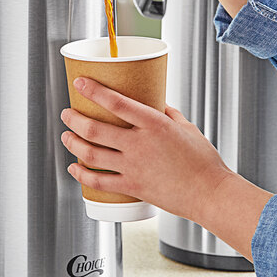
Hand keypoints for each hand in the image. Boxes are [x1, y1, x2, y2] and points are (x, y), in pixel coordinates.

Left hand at [60, 76, 230, 223]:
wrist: (210, 193)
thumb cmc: (203, 161)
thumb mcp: (186, 127)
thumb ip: (167, 113)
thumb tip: (156, 103)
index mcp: (154, 124)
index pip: (116, 102)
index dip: (93, 91)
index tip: (80, 82)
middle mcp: (139, 144)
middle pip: (95, 129)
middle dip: (74, 118)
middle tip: (67, 113)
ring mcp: (133, 167)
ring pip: (91, 153)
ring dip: (72, 143)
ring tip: (66, 136)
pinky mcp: (132, 187)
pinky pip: (99, 181)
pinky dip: (81, 174)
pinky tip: (74, 168)